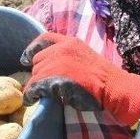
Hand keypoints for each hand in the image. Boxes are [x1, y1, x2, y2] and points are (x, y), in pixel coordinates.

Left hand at [21, 32, 139, 125]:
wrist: (113, 86)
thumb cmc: (104, 76)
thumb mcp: (85, 56)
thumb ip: (69, 55)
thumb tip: (54, 64)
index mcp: (70, 42)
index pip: (44, 38)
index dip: (32, 48)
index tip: (26, 58)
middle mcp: (61, 49)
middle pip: (38, 58)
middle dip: (37, 71)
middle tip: (41, 83)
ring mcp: (57, 63)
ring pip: (35, 73)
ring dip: (35, 84)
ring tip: (37, 93)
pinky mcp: (54, 78)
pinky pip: (34, 86)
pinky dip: (31, 94)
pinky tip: (32, 99)